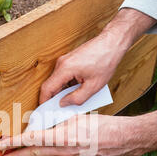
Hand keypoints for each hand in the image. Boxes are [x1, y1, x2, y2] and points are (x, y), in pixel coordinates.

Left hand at [0, 111, 156, 155]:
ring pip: (53, 152)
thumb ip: (59, 123)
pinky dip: (66, 148)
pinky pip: (66, 155)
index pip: (33, 140)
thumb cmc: (104, 125)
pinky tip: (80, 141)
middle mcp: (65, 153)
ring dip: (48, 147)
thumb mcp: (78, 117)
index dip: (14, 143)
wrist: (125, 140)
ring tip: (66, 136)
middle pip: (35, 154)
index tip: (0, 145)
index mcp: (64, 138)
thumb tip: (44, 125)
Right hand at [40, 9, 156, 106]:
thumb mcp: (93, 86)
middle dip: (55, 99)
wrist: (112, 43)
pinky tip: (79, 90)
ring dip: (64, 92)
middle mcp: (61, 63)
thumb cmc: (105, 61)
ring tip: (75, 100)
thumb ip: (77, 98)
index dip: (44, 101)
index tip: (44, 112)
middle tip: (61, 111)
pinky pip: (64, 76)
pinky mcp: (69, 60)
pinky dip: (68, 85)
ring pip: (58, 81)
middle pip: (51, 85)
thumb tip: (63, 104)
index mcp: (65, 69)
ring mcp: (64, 61)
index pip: (47, 88)